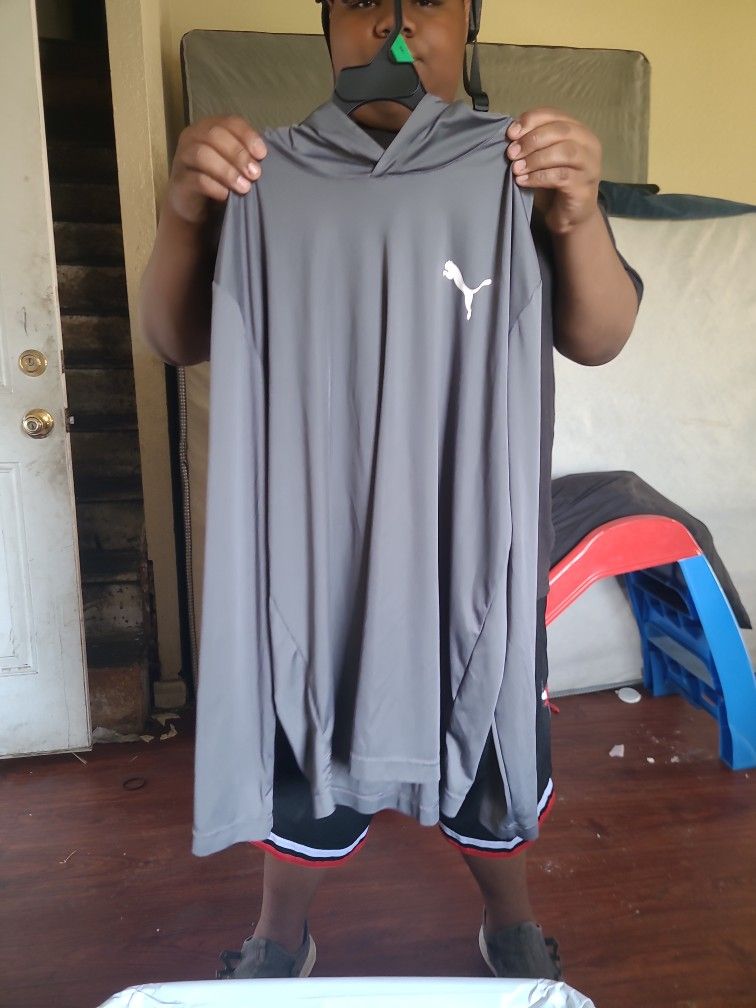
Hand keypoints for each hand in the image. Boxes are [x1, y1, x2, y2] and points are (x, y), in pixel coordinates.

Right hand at [167, 115, 267, 224]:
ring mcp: (183, 158)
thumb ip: (245, 155)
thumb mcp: (233, 163)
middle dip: (238, 154)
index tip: (262, 154)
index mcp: (209, 127)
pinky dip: (215, 186)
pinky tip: (227, 196)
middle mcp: (193, 137)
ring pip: (202, 154)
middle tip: (255, 174)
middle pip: (215, 135)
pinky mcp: (179, 181)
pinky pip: (196, 179)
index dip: (247, 136)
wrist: (193, 204)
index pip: (230, 122)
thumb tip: (263, 157)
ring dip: (227, 171)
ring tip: (244, 187)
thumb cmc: (218, 179)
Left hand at [505, 108, 601, 234]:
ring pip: (563, 152)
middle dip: (531, 140)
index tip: (511, 133)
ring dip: (535, 158)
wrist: (570, 215)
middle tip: (511, 153)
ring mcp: (589, 164)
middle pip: (560, 130)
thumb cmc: (554, 183)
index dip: (531, 120)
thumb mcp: (543, 158)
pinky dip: (538, 177)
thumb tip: (510, 134)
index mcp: (578, 130)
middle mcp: (589, 143)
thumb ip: (533, 143)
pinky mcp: (584, 186)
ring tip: (516, 168)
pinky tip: (523, 181)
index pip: (554, 114)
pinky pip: (560, 176)